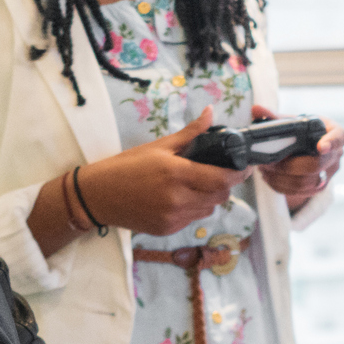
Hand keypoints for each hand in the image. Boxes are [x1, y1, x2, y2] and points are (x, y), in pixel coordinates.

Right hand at [73, 106, 249, 235]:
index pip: (223, 179)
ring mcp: (173, 218)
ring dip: (210, 197)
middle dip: (225, 184)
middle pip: (221, 196)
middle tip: (219, 171)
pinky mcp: (167, 230)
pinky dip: (194, 208)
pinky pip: (193, 219)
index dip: (240, 174)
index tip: (246, 165)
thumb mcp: (158, 146)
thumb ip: (190, 133)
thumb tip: (210, 113)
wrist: (97, 196)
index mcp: (177, 174)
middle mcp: (178, 199)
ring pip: (209, 210)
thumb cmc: (125, 167)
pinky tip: (179, 197)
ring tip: (196, 184)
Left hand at [249, 103, 343, 210]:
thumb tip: (256, 109)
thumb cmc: (303, 132)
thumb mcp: (294, 121)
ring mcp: (329, 173)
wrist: (307, 150)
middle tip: (269, 161)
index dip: (331, 143)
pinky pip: (301, 192)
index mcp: (334, 132)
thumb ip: (275, 117)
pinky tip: (268, 177)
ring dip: (281, 177)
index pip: (339, 137)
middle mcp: (336, 154)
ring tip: (264, 169)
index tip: (321, 147)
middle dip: (289, 165)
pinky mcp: (319, 187)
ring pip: (306, 182)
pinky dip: (281, 186)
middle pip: (316, 164)